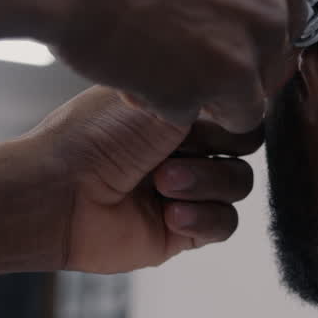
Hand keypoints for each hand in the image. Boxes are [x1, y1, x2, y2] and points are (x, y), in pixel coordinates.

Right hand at [0, 0, 304, 131]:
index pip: (286, 1)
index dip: (246, 13)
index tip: (210, 16)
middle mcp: (270, 3)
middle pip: (270, 53)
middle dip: (231, 54)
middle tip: (182, 46)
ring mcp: (239, 52)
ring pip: (245, 96)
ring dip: (208, 90)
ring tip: (161, 69)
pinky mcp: (200, 92)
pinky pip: (199, 115)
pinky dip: (170, 105)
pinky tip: (135, 78)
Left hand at [25, 86, 261, 273]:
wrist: (59, 190)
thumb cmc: (98, 134)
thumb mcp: (163, 96)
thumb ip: (213, 90)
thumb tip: (258, 87)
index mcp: (176, 109)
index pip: (237, 109)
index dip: (232, 112)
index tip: (209, 110)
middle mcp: (182, 146)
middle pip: (245, 147)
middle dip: (218, 147)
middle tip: (174, 150)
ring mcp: (184, 189)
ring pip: (238, 185)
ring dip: (206, 182)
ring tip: (162, 184)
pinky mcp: (181, 231)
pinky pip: (225, 224)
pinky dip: (203, 217)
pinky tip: (170, 213)